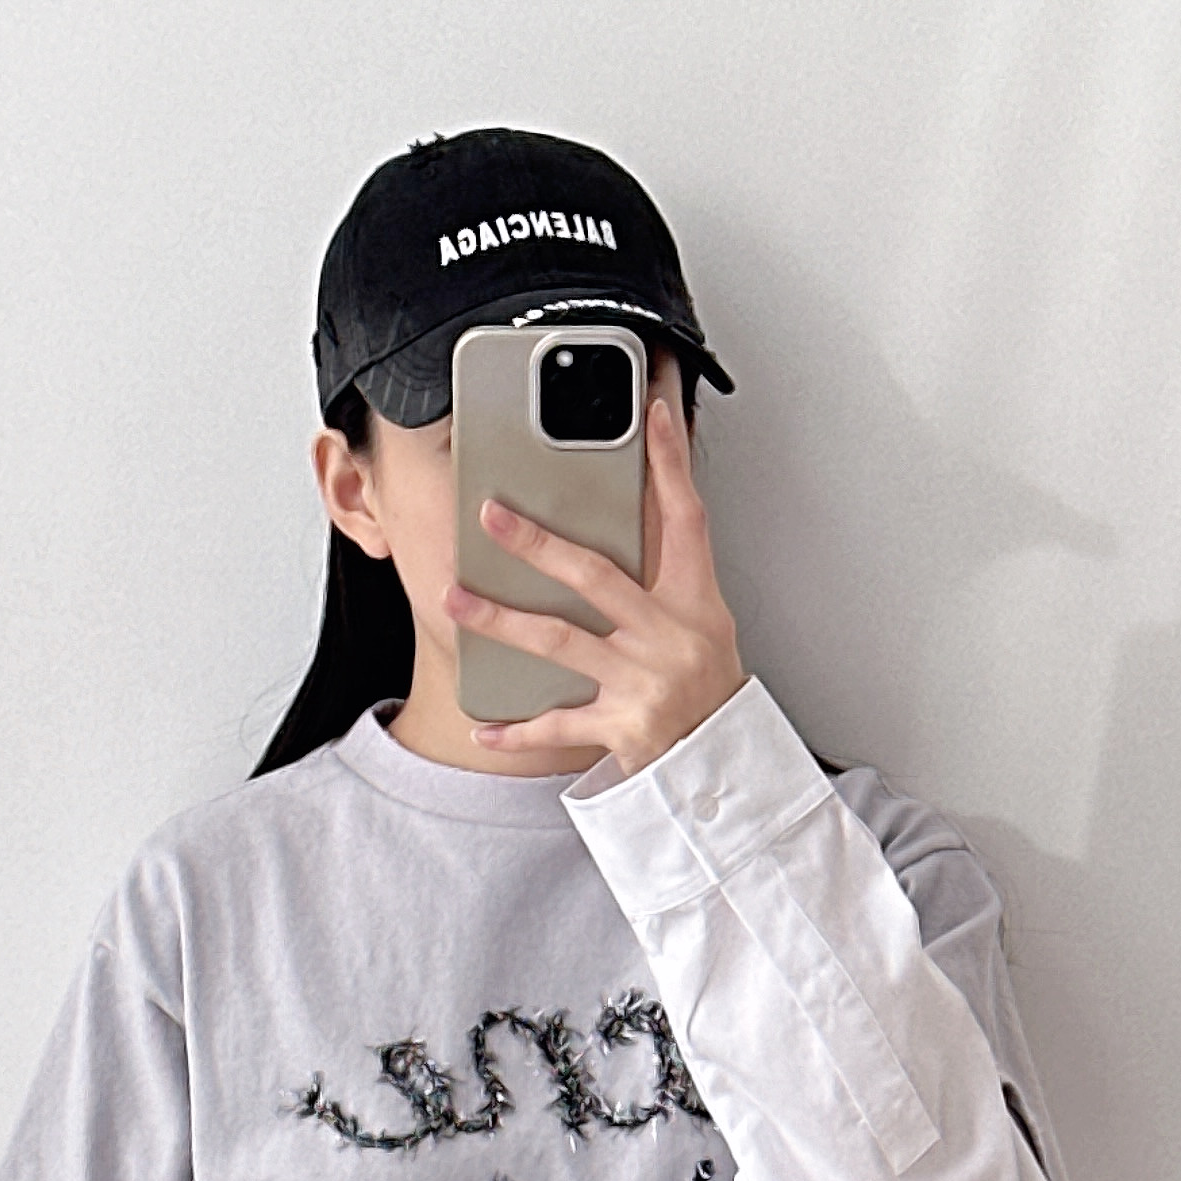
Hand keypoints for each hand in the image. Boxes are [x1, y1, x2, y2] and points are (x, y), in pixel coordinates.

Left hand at [446, 384, 745, 777]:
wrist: (722, 764)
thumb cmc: (709, 690)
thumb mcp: (703, 623)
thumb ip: (663, 578)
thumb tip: (625, 523)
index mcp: (694, 601)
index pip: (686, 517)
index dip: (672, 464)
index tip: (656, 415)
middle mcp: (669, 636)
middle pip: (595, 576)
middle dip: (538, 543)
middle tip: (492, 516)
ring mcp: (644, 681)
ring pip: (559, 642)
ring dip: (501, 620)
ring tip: (457, 601)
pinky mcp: (624, 726)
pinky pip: (558, 724)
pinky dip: (517, 730)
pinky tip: (483, 725)